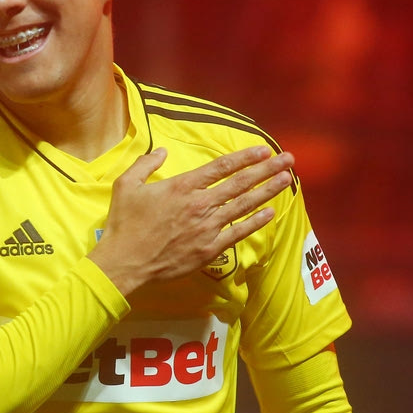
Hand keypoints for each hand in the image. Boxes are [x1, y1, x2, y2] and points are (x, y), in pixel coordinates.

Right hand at [89, 146, 294, 295]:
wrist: (125, 262)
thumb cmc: (124, 224)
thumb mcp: (126, 185)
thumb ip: (146, 163)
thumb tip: (162, 151)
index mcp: (182, 186)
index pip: (221, 167)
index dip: (244, 157)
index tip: (263, 150)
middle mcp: (199, 204)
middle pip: (240, 183)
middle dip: (266, 169)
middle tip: (288, 159)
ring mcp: (207, 227)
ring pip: (244, 205)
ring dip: (267, 191)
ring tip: (287, 180)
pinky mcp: (209, 249)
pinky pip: (237, 232)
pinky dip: (255, 222)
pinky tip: (270, 213)